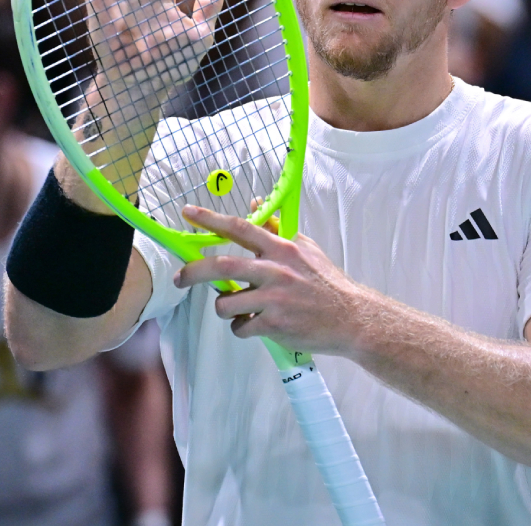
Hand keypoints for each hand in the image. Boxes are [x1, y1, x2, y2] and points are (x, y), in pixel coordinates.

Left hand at [173, 205, 371, 355]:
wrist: (350, 318)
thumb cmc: (326, 282)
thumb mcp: (305, 248)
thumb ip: (277, 229)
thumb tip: (256, 203)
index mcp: (282, 249)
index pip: (241, 228)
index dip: (211, 220)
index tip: (188, 214)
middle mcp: (275, 271)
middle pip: (222, 266)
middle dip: (193, 272)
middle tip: (179, 278)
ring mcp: (274, 299)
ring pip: (225, 303)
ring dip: (223, 307)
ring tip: (237, 309)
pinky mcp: (274, 325)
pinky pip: (241, 327)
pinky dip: (242, 327)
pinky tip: (255, 325)